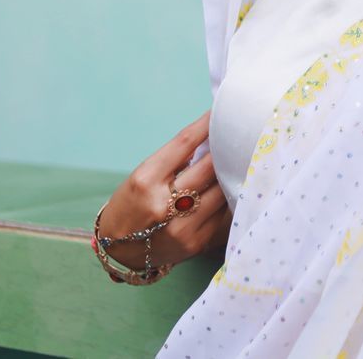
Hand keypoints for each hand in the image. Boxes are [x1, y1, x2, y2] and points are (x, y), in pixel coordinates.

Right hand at [98, 109, 231, 269]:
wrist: (119, 250)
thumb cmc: (133, 204)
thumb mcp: (144, 176)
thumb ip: (176, 160)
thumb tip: (213, 138)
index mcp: (145, 180)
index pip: (184, 143)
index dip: (206, 124)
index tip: (220, 111)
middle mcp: (162, 204)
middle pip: (208, 167)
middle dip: (226, 148)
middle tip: (241, 133)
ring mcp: (181, 227)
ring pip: (221, 189)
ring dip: (232, 172)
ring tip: (243, 158)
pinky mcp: (196, 242)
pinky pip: (224, 212)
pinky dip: (229, 196)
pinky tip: (235, 185)